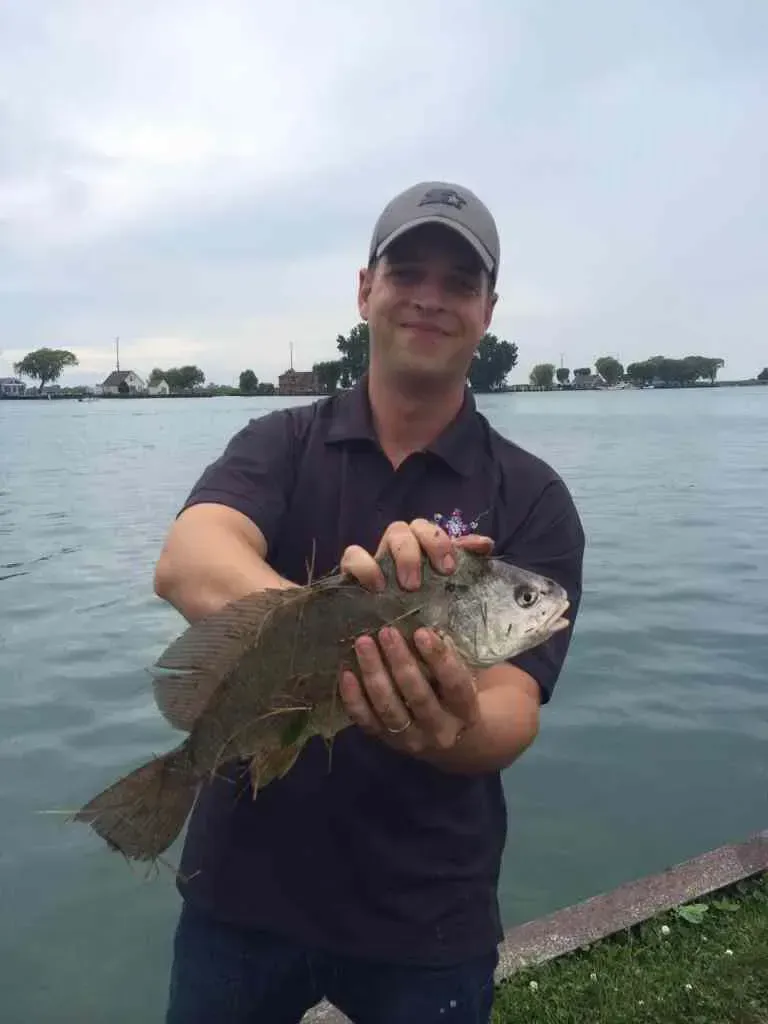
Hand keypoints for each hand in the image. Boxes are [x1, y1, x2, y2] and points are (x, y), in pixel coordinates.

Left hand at [337, 518, 492, 754]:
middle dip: (401, 663)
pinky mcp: (386, 741)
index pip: (457, 684)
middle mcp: (441, 729)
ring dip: (375, 674)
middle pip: (419, 696)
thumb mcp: (473, 658)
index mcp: (467, 707)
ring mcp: (412, 739)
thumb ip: (468, 610)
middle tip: (384, 631)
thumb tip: (479, 545)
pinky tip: (344, 673)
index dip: (440, 660)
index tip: (423, 631)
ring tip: (362, 642)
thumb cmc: (460, 681)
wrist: (455, 734)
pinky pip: (367, 722)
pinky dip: (354, 699)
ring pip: (390, 709)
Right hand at [340, 517, 492, 592]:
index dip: (439, 542)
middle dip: (413, 552)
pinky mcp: (355, 573)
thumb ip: (468, 562)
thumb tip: (485, 544)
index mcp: (422, 547)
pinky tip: (375, 586)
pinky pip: (352, 556)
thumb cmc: (429, 606)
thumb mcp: (452, 587)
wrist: (402, 637)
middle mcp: (398, 547)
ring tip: (404, 586)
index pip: (429, 529)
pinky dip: (363, 566)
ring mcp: (376, 557)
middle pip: (402, 529)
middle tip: (419, 583)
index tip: (448, 569)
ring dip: (393, 559)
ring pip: (384, 537)